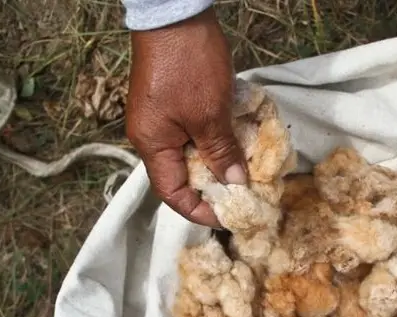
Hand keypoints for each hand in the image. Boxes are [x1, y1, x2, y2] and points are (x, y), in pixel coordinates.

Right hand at [126, 8, 245, 226]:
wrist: (174, 14)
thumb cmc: (189, 65)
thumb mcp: (210, 113)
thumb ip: (221, 152)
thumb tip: (234, 184)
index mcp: (153, 145)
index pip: (173, 194)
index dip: (201, 210)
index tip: (230, 216)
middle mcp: (151, 136)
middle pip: (182, 176)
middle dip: (213, 187)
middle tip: (245, 194)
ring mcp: (160, 118)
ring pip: (190, 153)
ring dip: (217, 162)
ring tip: (245, 169)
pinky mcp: (171, 102)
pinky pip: (192, 132)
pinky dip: (214, 140)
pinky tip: (237, 140)